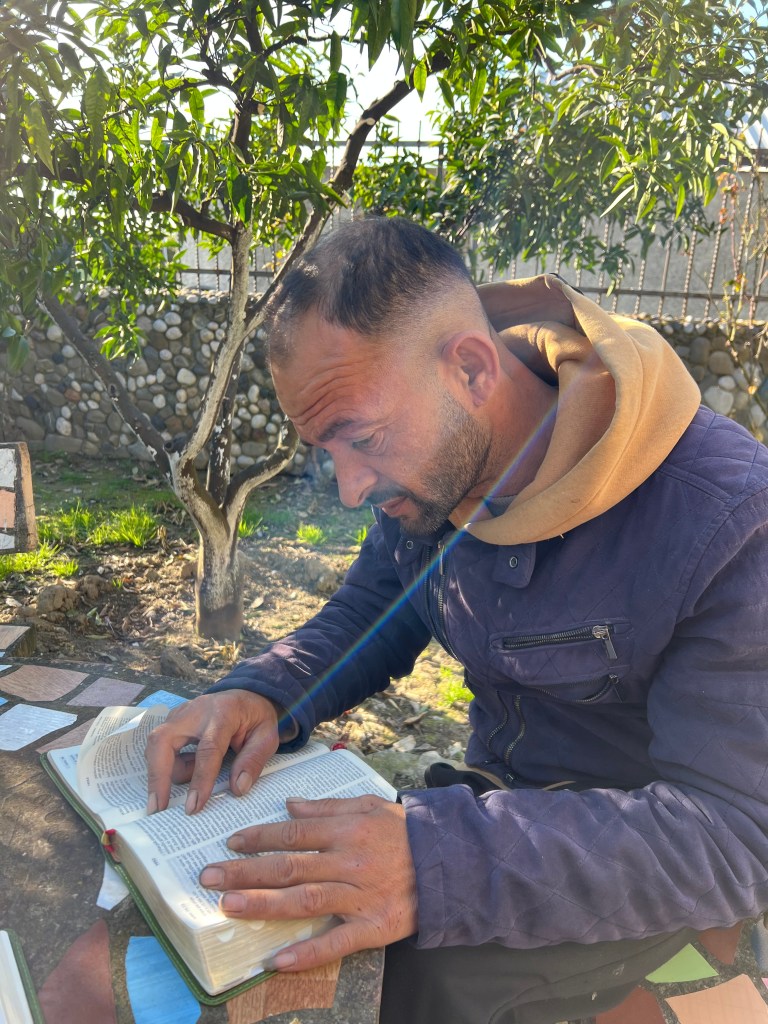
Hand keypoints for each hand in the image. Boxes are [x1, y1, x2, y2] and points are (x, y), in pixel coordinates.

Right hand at [144, 689, 280, 813]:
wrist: (246, 696)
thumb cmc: (256, 718)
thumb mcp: (267, 737)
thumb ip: (253, 761)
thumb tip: (238, 789)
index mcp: (224, 714)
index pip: (208, 749)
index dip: (200, 779)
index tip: (193, 806)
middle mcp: (195, 711)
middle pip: (163, 741)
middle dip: (157, 776)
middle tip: (157, 808)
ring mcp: (179, 714)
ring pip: (156, 745)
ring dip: (165, 771)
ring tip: (189, 781)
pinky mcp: (172, 721)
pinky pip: (159, 746)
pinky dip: (167, 764)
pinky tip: (188, 768)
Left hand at [199, 795, 417, 970]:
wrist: (450, 863)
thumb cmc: (405, 832)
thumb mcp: (369, 806)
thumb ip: (327, 806)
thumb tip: (289, 805)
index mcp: (348, 829)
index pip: (294, 833)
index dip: (260, 838)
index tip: (230, 843)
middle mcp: (350, 861)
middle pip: (289, 866)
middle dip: (245, 871)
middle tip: (208, 877)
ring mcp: (361, 896)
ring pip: (304, 900)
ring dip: (263, 903)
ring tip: (228, 905)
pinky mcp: (373, 927)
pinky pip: (337, 942)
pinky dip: (308, 953)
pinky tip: (278, 960)